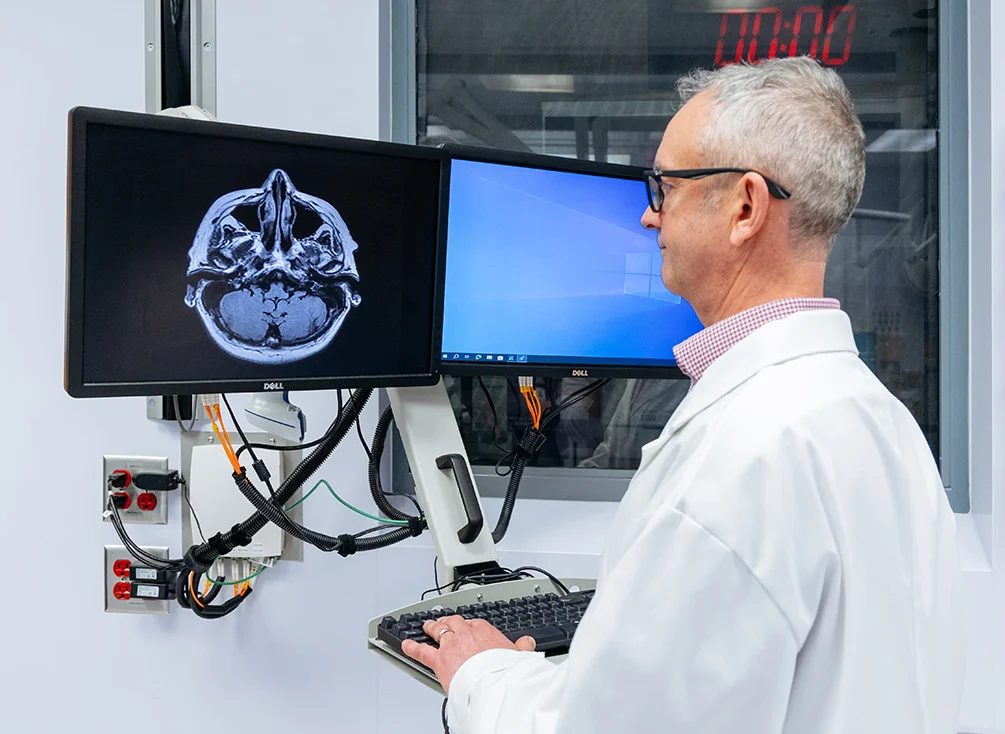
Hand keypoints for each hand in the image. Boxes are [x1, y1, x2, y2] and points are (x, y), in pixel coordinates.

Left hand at [401, 615, 536, 692]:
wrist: (493, 680)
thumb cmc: (505, 669)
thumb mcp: (519, 655)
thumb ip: (522, 647)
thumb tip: (528, 643)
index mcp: (485, 631)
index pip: (474, 623)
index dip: (469, 625)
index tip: (469, 626)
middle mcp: (465, 634)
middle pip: (454, 622)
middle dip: (448, 622)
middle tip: (444, 622)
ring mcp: (450, 645)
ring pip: (438, 631)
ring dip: (432, 628)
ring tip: (427, 626)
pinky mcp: (439, 660)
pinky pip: (422, 651)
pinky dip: (412, 648)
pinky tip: (406, 645)